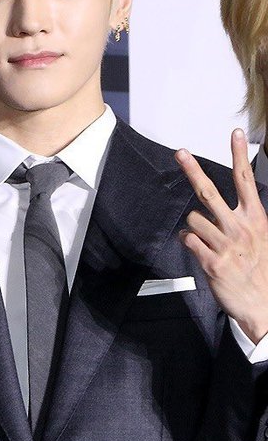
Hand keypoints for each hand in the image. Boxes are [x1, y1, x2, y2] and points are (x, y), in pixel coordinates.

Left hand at [175, 129, 267, 343]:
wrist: (264, 306)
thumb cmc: (262, 271)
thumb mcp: (262, 239)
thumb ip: (245, 219)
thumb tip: (225, 206)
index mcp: (256, 218)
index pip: (246, 180)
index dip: (239, 155)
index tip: (236, 134)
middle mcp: (240, 227)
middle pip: (209, 192)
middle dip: (192, 170)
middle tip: (180, 153)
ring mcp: (225, 244)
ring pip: (194, 219)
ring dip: (194, 226)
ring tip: (206, 239)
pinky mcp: (211, 262)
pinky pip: (189, 240)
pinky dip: (189, 241)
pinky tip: (199, 249)